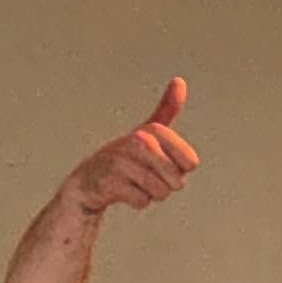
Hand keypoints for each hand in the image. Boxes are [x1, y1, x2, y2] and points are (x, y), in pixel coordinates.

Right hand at [60, 78, 198, 216]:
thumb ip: (166, 110)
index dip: (183, 170)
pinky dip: (137, 201)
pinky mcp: (109, 181)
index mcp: (152, 131)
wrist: (90, 180)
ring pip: (160, 192)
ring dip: (152, 194)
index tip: (168, 163)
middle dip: (167, 186)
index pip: (191, 162)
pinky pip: (142, 201)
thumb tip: (180, 81)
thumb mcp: (149, 132)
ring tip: (135, 182)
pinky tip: (123, 190)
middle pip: (177, 180)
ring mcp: (121, 161)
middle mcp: (137, 141)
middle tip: (148, 175)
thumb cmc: (127, 156)